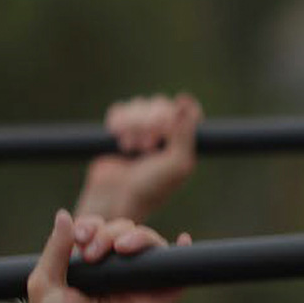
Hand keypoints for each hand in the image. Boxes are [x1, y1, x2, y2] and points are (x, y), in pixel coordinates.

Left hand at [27, 211, 187, 302]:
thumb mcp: (45, 284)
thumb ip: (55, 249)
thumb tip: (63, 214)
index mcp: (88, 264)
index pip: (96, 228)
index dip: (89, 225)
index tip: (78, 238)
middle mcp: (114, 269)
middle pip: (122, 229)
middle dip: (106, 230)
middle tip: (91, 252)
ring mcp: (138, 281)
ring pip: (147, 242)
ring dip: (135, 235)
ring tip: (118, 248)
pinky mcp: (157, 296)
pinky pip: (175, 269)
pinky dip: (181, 251)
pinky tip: (180, 240)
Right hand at [75, 94, 201, 221]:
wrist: (116, 198)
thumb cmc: (150, 188)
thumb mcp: (178, 164)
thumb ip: (186, 133)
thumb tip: (184, 104)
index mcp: (181, 144)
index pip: (188, 112)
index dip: (182, 108)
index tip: (178, 104)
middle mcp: (162, 136)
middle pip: (161, 104)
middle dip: (153, 121)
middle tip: (148, 145)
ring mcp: (139, 132)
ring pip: (139, 104)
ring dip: (134, 124)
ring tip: (131, 147)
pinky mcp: (117, 131)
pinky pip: (120, 110)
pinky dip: (119, 121)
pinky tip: (118, 139)